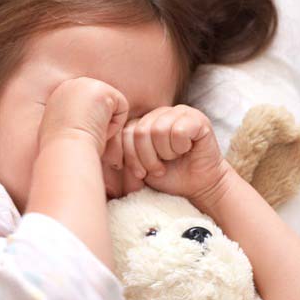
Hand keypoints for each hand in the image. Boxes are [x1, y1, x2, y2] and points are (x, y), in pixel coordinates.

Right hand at [39, 77, 129, 159]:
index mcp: (59, 95)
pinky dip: (115, 126)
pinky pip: (122, 108)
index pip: (87, 107)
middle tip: (84, 137)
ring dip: (105, 126)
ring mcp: (86, 84)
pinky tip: (98, 129)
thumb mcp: (61, 132)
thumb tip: (83, 129)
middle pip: (101, 105)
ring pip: (112, 107)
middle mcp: (71, 84)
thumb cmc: (61, 152)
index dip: (89, 126)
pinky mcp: (103, 89)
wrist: (63, 150)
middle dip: (98, 123)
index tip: (78, 138)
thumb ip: (71, 122)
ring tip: (88, 133)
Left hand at [113, 104, 230, 202]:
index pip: (126, 132)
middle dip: (147, 158)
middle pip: (140, 131)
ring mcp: (180, 113)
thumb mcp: (140, 165)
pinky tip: (186, 151)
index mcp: (144, 121)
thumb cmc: (169, 176)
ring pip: (159, 130)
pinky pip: (179, 130)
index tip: (140, 173)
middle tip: (158, 169)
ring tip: (172, 160)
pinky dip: (180, 147)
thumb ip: (125, 152)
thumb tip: (100, 148)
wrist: (197, 186)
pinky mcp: (198, 119)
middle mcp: (161, 113)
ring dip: (165, 154)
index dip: (131, 157)